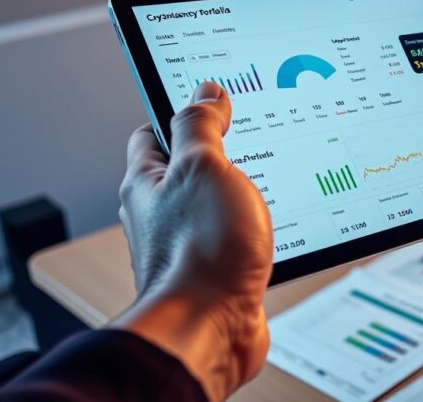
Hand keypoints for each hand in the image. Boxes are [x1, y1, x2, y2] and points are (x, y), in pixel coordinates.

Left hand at [112, 81, 271, 400]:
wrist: (211, 328)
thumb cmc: (200, 251)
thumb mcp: (203, 167)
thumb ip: (201, 125)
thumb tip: (205, 93)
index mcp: (147, 182)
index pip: (155, 131)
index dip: (183, 110)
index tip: (213, 98)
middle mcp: (161, 214)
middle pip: (190, 168)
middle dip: (223, 154)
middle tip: (255, 138)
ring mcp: (189, 244)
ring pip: (217, 205)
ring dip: (245, 195)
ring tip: (270, 183)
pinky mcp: (215, 272)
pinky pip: (236, 238)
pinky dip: (255, 230)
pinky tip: (275, 226)